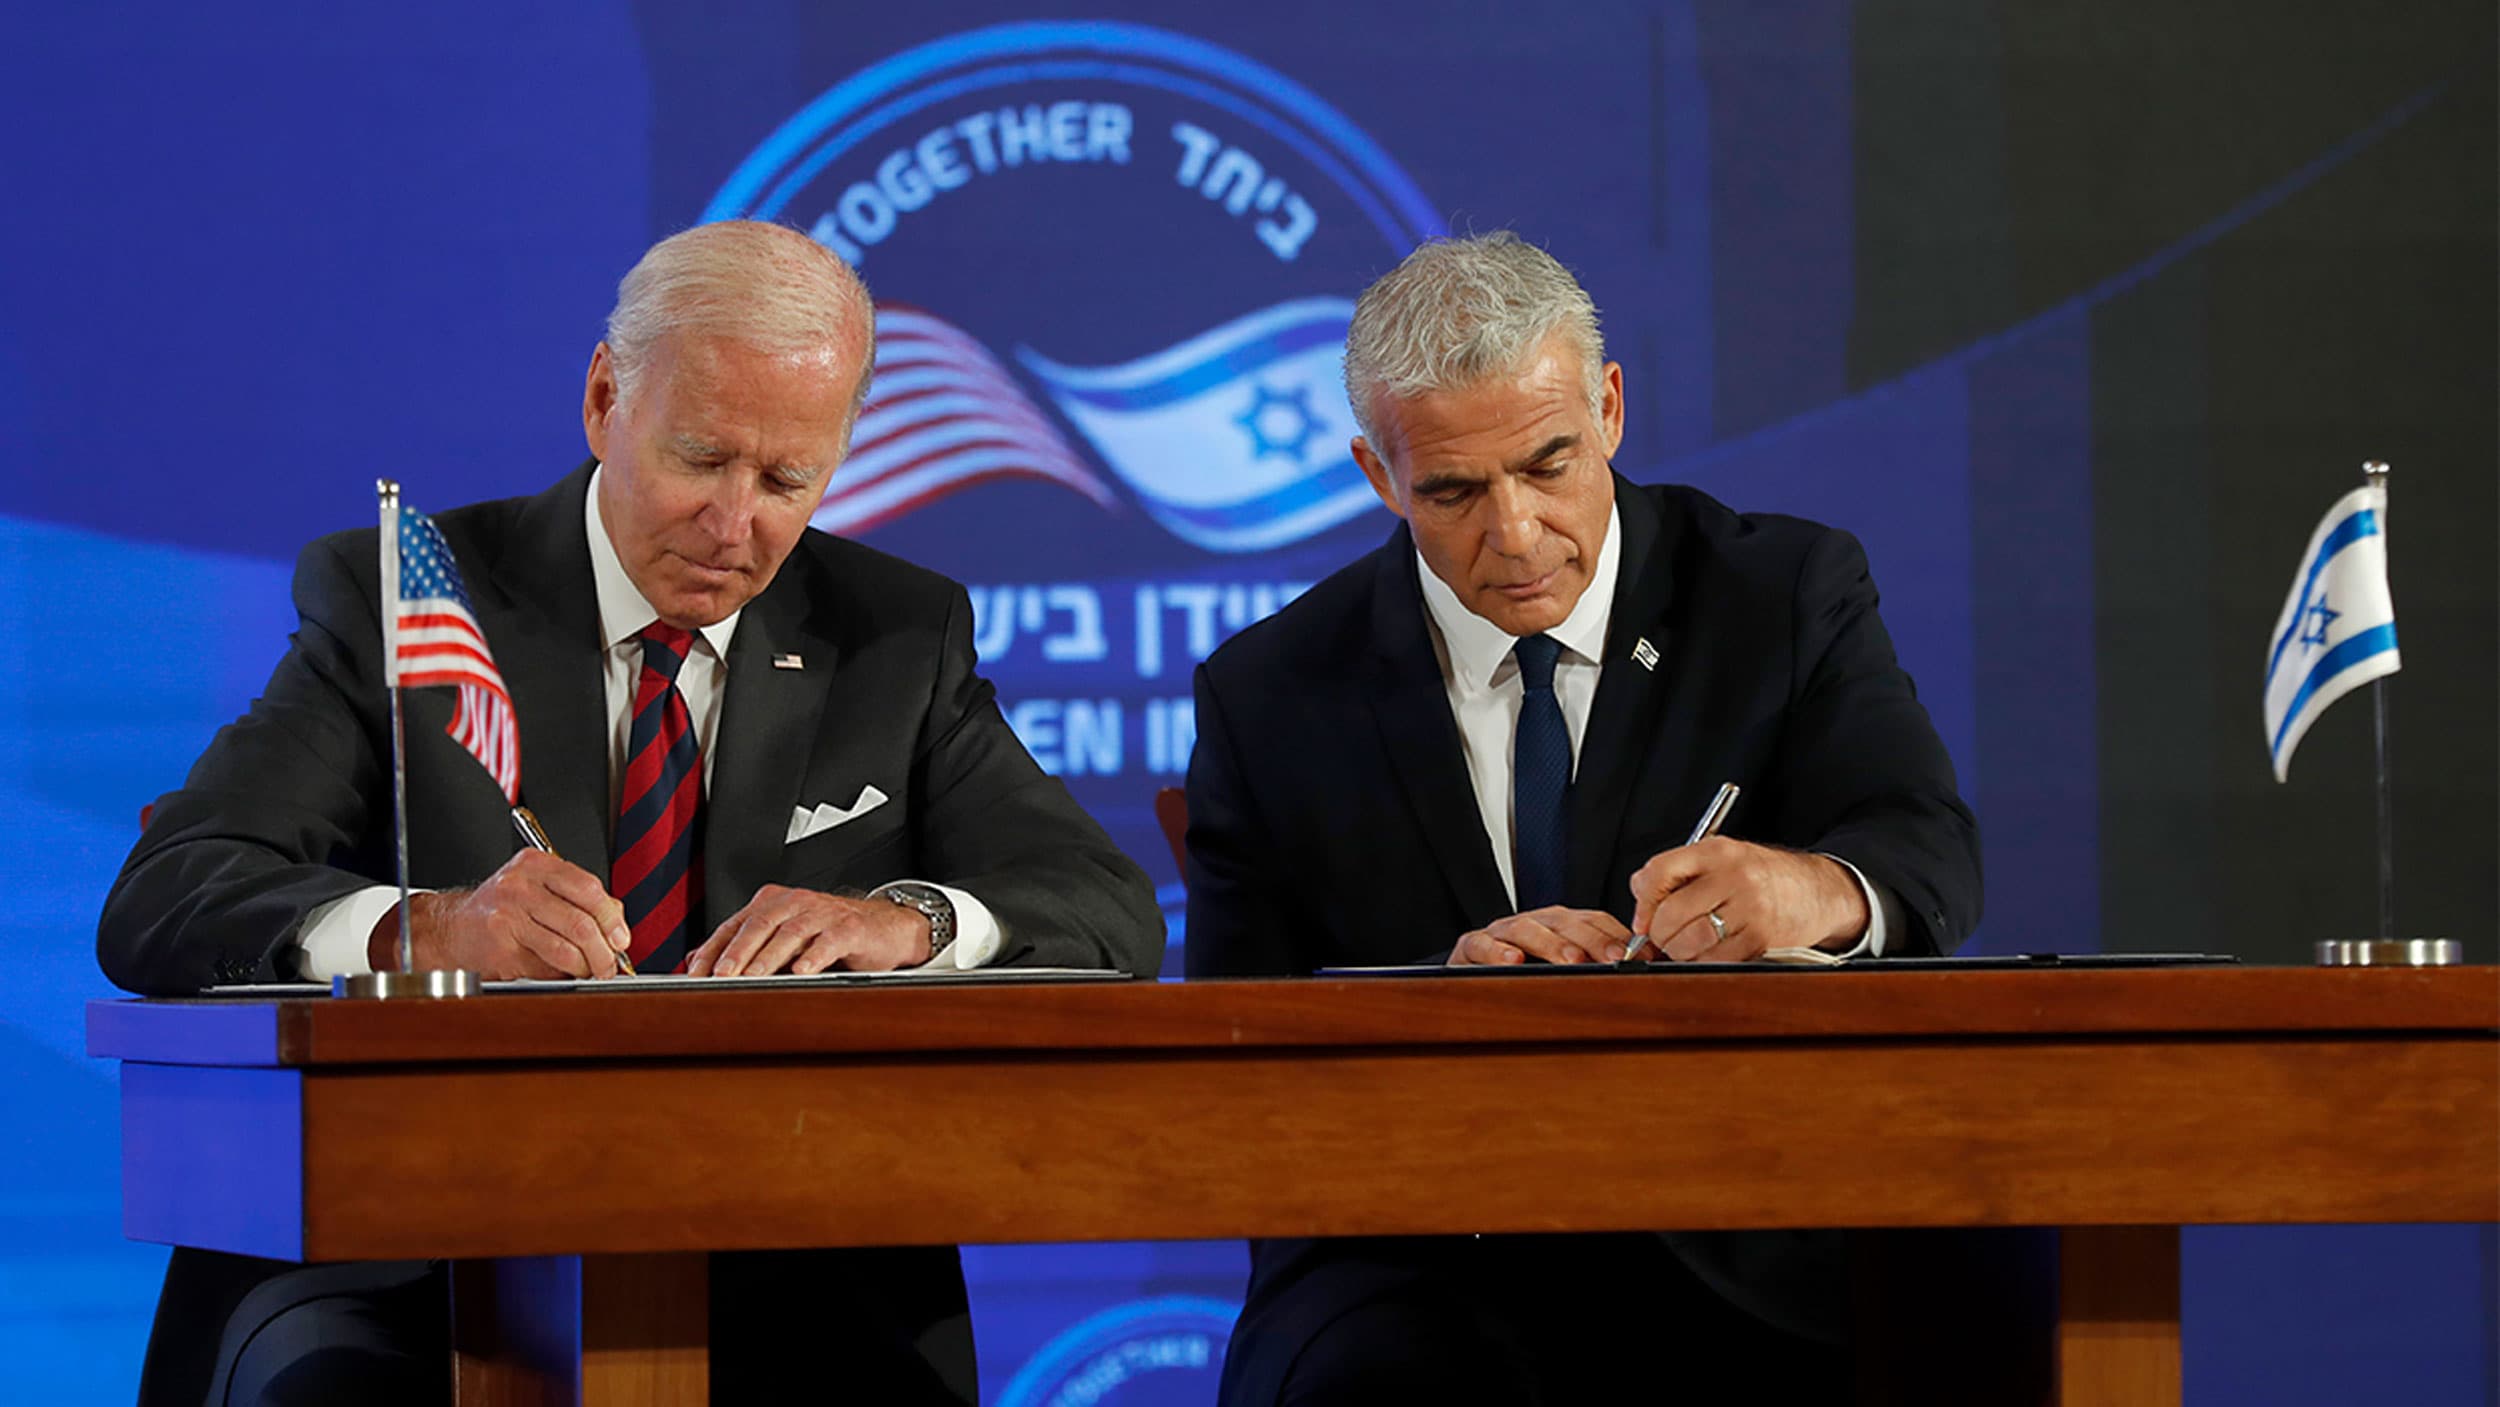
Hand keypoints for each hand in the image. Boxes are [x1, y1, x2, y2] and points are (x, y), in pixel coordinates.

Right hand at [370, 849, 630, 978]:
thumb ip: (580, 901)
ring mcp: (507, 916)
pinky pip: (545, 965)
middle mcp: (520, 886)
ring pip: (565, 947)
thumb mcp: (539, 889)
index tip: (621, 938)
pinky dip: (562, 974)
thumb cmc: (501, 909)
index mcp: (535, 864)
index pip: (588, 888)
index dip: (612, 918)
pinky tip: (565, 973)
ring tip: (591, 971)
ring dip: (586, 966)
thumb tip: (618, 929)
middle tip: (610, 963)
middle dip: (603, 950)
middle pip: (580, 921)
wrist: (451, 928)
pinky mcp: (500, 946)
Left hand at [686, 885, 932, 975]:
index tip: (695, 973)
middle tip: (719, 975)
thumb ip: (744, 947)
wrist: (886, 928)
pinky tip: (801, 972)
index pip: (735, 924)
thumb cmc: (832, 934)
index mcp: (774, 903)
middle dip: (736, 952)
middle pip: (759, 924)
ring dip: (769, 956)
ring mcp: (823, 913)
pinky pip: (829, 940)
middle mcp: (795, 902)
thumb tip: (698, 959)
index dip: (713, 949)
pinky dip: (813, 956)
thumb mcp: (784, 940)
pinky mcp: (850, 927)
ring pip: (790, 932)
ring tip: (753, 977)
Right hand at [1450, 906, 1633, 965]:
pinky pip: (1482, 944)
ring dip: (1552, 944)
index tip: (1642, 955)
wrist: (1468, 974)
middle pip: (1565, 922)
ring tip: (1571, 961)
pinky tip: (1512, 961)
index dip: (1617, 935)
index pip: (1592, 920)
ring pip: (1527, 929)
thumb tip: (1645, 971)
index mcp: (1558, 924)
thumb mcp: (1561, 970)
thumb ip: (1596, 966)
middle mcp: (1532, 922)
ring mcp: (1501, 932)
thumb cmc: (1521, 975)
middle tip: (1616, 958)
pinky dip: (1497, 951)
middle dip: (1593, 940)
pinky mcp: (1471, 946)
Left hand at [1628, 837, 1867, 961]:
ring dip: (1679, 953)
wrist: (1816, 890)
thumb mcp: (1719, 858)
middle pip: (1671, 915)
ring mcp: (1750, 908)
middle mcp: (1733, 877)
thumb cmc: (1759, 876)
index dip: (1642, 903)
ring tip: (1686, 946)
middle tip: (1663, 939)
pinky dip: (1703, 964)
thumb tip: (1638, 894)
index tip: (1642, 921)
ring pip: (1690, 943)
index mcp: (1716, 851)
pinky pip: (1715, 961)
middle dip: (1659, 935)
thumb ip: (1676, 871)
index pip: (1659, 872)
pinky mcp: (1762, 938)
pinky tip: (1709, 954)